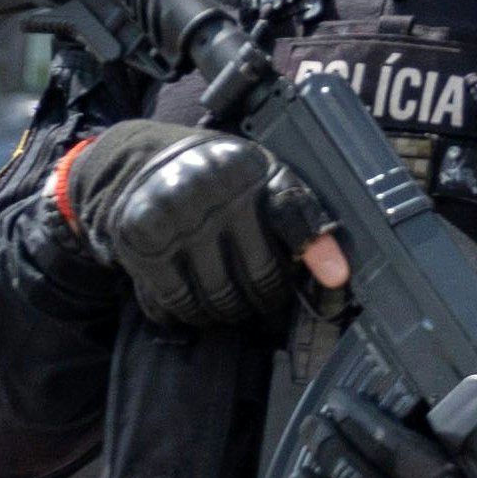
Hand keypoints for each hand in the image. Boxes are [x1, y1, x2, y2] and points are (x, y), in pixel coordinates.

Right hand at [61, 121, 347, 325]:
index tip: (336, 280)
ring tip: (225, 298)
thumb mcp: (263, 180)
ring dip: (225, 312)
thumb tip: (336, 275)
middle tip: (259, 294)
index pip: (293, 216)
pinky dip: (185, 311)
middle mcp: (209, 190)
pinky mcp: (140, 244)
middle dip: (264, 297)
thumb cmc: (218, 181)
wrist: (142, 165)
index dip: (315, 253)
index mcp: (246, 168)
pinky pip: (174, 304)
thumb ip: (300, 217)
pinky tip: (191, 296)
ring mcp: (172, 219)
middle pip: (260, 280)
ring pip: (218, 301)